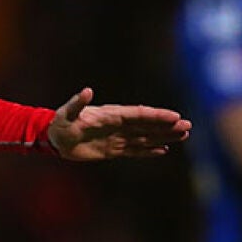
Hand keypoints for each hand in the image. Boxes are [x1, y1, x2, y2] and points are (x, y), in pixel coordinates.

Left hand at [45, 87, 191, 160]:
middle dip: (167, 126)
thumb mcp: (67, 113)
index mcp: (112, 114)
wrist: (54, 138)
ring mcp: (118, 137)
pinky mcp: (113, 150)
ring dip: (164, 136)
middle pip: (148, 125)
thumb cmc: (60, 123)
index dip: (157, 116)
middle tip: (188, 126)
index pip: (139, 115)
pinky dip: (148, 150)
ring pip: (146, 137)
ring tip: (184, 135)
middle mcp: (119, 125)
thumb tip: (86, 90)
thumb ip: (77, 103)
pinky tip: (163, 150)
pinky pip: (135, 150)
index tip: (174, 117)